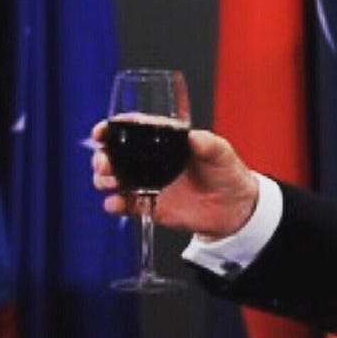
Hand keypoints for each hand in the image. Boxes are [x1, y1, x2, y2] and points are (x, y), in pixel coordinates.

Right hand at [91, 123, 259, 238]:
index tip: (100, 132)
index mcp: (164, 141)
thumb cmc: (228, 174)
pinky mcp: (150, 206)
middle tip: (105, 164)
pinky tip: (115, 204)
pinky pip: (126, 205)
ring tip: (110, 182)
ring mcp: (148, 183)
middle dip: (102, 157)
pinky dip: (115, 205)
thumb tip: (194, 137)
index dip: (112, 128)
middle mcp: (150, 160)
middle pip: (114, 154)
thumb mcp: (222, 154)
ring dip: (104, 179)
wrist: (236, 209)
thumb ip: (209, 145)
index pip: (132, 129)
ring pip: (114, 178)